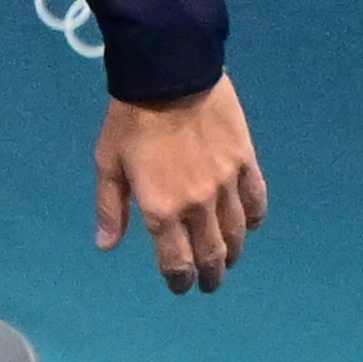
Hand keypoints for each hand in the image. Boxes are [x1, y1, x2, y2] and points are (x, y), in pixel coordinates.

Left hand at [96, 77, 264, 293]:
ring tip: (228, 261)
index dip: (179, 280)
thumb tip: (107, 245)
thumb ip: (111, 208)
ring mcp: (226, 183)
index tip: (180, 287)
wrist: (172, 75)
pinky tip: (249, 226)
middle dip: (209, 274)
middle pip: (211, 252)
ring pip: (236, 231)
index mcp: (160, 209)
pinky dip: (254, 218)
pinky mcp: (245, 160)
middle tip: (208, 284)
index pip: (176, 260)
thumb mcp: (108, 165)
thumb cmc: (130, 120)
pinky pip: (256, 199)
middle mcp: (197, 204)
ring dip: (233, 252)